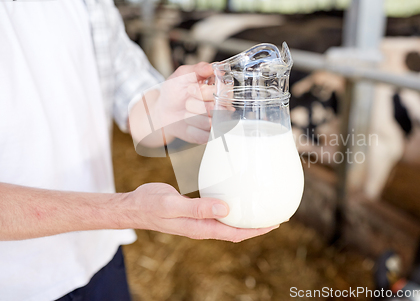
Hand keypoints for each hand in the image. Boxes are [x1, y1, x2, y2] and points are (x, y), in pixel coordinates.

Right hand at [125, 183, 278, 241]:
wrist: (133, 206)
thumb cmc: (150, 205)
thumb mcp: (172, 205)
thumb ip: (197, 208)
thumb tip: (226, 209)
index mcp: (200, 228)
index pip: (235, 233)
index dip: (256, 230)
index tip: (274, 223)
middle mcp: (202, 226)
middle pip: (235, 229)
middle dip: (256, 225)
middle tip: (275, 213)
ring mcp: (198, 219)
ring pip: (228, 221)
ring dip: (244, 216)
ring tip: (259, 206)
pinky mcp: (194, 211)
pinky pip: (218, 212)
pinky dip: (231, 208)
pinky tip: (234, 198)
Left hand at [149, 62, 216, 143]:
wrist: (164, 111)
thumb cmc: (175, 91)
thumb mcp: (183, 74)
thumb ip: (198, 68)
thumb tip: (213, 66)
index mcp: (220, 88)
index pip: (225, 90)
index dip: (206, 91)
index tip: (191, 88)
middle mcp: (224, 105)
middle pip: (218, 108)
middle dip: (196, 104)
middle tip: (187, 101)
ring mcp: (218, 122)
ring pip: (210, 123)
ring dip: (191, 116)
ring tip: (187, 112)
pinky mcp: (211, 136)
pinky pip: (203, 135)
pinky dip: (190, 129)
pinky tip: (188, 124)